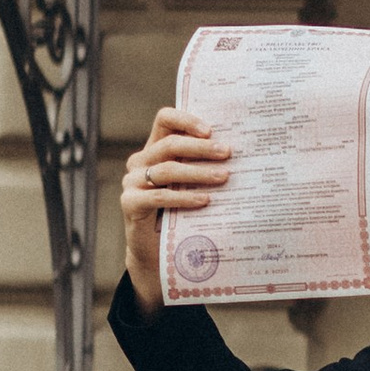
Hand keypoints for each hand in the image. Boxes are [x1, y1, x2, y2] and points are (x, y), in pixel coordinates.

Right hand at [121, 106, 231, 310]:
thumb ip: (203, 166)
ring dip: (198, 173)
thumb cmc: (180, 212)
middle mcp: (140, 161)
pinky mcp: (130, 203)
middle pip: (169, 144)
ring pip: (167, 169)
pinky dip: (184, 197)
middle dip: (201, 148)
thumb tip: (239, 154)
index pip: (165, 120)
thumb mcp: (192, 185)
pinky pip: (159, 196)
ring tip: (224, 177)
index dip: (186, 120)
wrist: (156, 250)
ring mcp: (132, 182)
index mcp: (154, 148)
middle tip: (228, 153)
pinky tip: (205, 200)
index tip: (211, 130)